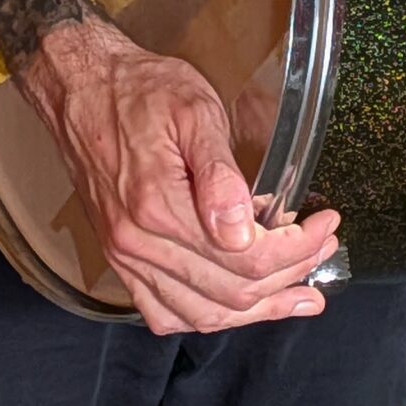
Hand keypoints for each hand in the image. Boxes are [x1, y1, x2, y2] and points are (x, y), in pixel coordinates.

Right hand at [12, 14, 341, 334]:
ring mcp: (126, 256)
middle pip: (231, 292)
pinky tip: (234, 307)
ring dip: (257, 311)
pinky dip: (205, 318)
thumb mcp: (193, 110)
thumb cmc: (139, 90)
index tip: (325, 226)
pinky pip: (163, 313)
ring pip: (201, 314)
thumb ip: (220, 174)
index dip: (297, 250)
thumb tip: (242, 230)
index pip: (246, 257)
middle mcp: (139, 243)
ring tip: (296, 296)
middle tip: (321, 252)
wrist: (81, 87)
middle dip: (289, 276)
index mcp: (159, 206)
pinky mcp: (119, 257)